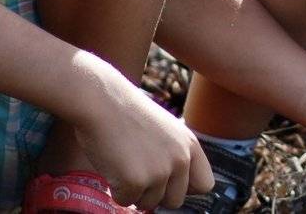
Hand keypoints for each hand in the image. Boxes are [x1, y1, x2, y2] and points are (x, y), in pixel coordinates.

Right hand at [70, 53, 214, 208]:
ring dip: (134, 190)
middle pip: (175, 201)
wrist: (100, 101)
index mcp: (190, 145)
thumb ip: (175, 154)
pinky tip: (113, 165)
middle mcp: (180, 159)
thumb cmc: (126, 113)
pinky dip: (115, 189)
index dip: (185, 187)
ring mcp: (159, 171)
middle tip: (138, 171)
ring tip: (124, 162)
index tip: (168, 182)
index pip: (204, 185)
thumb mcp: (165, 130)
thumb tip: (175, 185)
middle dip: (155, 193)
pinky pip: (125, 201)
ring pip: (149, 203)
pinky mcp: (135, 181)